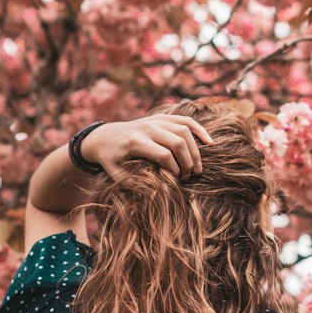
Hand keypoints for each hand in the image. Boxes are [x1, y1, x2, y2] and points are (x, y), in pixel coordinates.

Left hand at [81, 114, 213, 180]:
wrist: (103, 136)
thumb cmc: (110, 159)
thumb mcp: (116, 174)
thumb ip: (133, 183)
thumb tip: (154, 195)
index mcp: (135, 141)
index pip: (163, 155)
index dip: (174, 170)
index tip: (176, 181)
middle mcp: (147, 127)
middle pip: (177, 142)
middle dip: (187, 162)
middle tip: (189, 177)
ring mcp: (156, 119)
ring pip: (184, 130)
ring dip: (195, 150)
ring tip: (198, 168)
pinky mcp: (162, 117)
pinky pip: (185, 120)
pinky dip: (199, 130)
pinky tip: (209, 143)